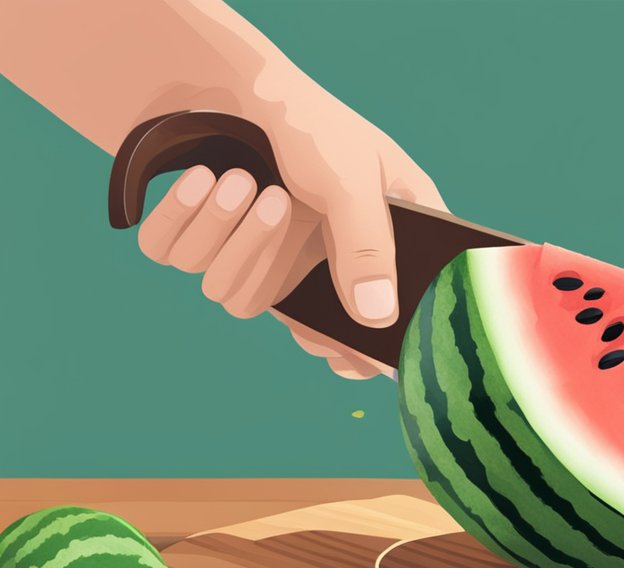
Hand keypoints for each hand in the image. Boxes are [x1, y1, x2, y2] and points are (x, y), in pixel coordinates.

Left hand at [135, 88, 443, 378]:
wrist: (229, 81)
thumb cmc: (307, 121)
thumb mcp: (351, 178)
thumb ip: (369, 247)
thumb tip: (377, 317)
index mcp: (371, 249)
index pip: (377, 327)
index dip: (364, 354)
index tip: (347, 362)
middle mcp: (312, 263)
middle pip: (290, 321)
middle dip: (268, 255)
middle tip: (278, 202)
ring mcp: (256, 256)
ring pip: (227, 292)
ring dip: (224, 230)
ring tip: (239, 178)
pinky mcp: (202, 244)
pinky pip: (178, 259)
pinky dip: (182, 216)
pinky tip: (202, 178)